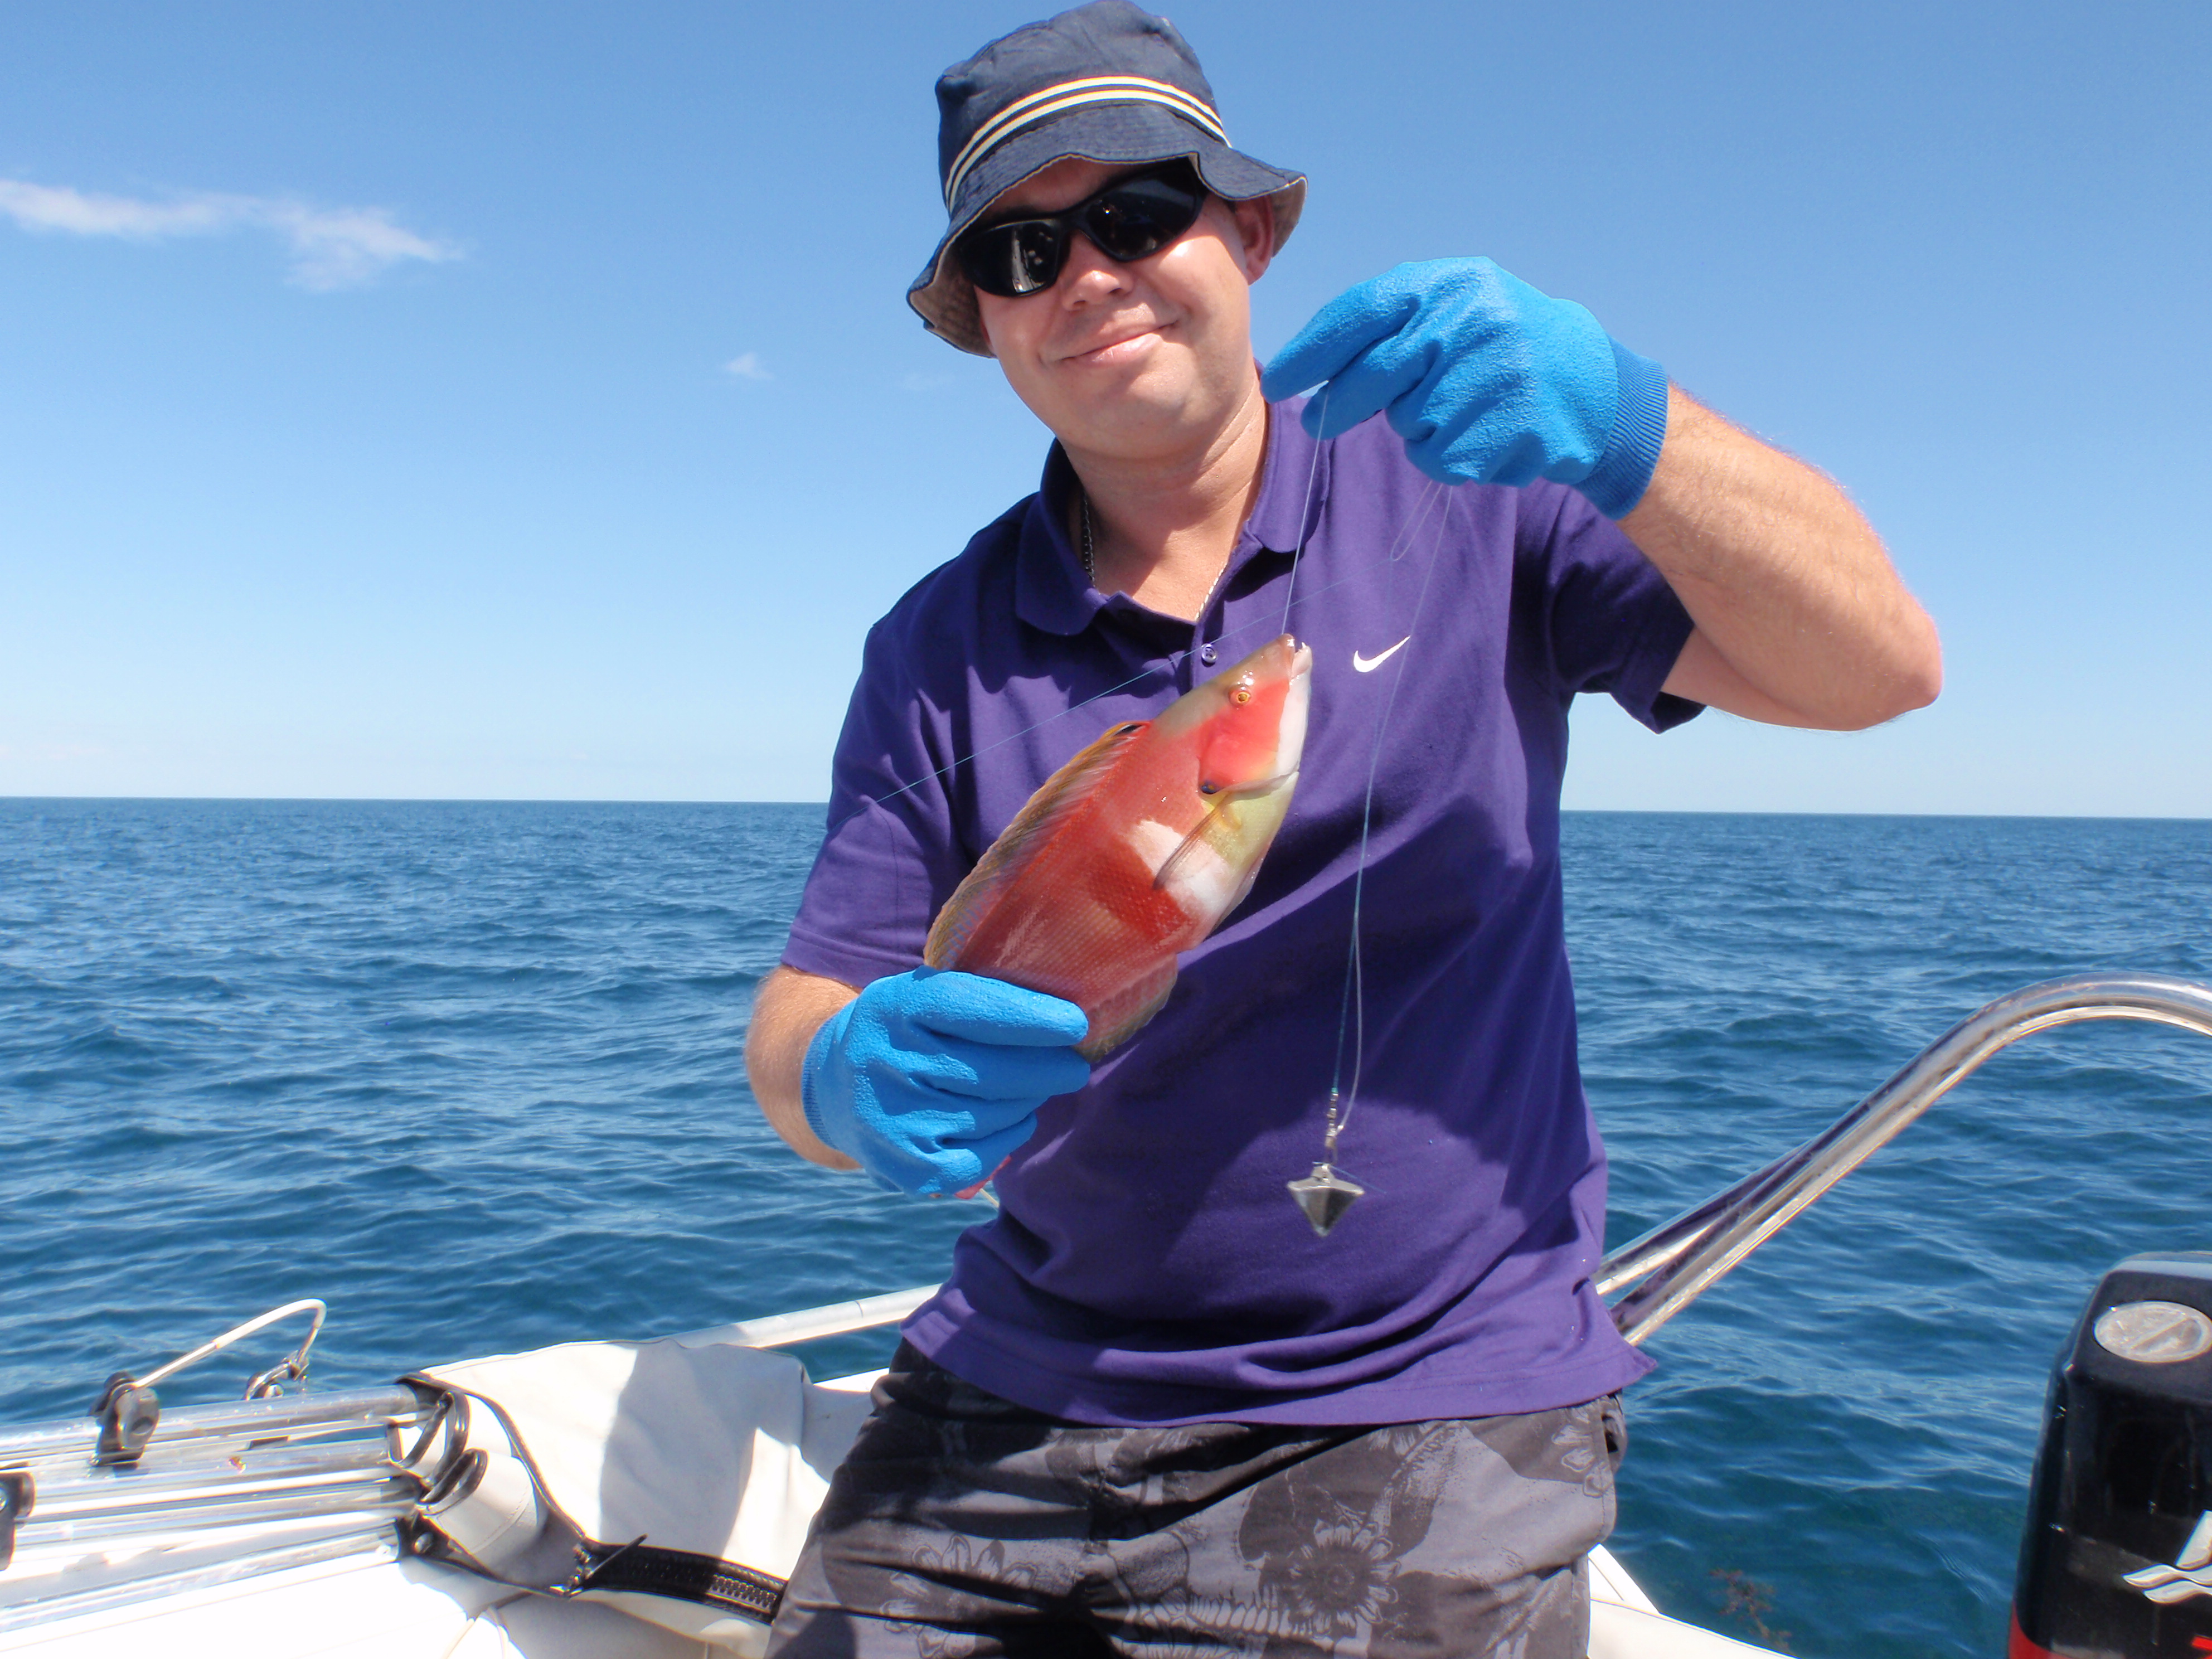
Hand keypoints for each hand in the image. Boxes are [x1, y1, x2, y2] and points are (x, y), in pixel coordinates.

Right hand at [800, 968, 1090, 1196]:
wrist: (831, 1085)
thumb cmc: (905, 1031)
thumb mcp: (923, 992)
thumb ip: (980, 996)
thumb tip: (1064, 1014)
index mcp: (897, 1005)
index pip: (975, 1010)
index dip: (1033, 1019)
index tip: (1077, 1025)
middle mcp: (887, 1061)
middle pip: (992, 1071)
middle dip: (1047, 1069)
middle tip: (1074, 1067)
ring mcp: (891, 1118)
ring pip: (993, 1114)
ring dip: (1028, 1101)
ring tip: (1034, 1090)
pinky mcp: (901, 1166)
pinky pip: (980, 1158)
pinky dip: (1008, 1139)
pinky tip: (1014, 1121)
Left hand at [1261, 257, 1669, 517]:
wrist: (1593, 387)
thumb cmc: (1504, 346)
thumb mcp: (1457, 308)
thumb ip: (1395, 324)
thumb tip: (1314, 364)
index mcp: (1450, 284)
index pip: (1361, 313)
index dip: (1313, 350)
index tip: (1279, 380)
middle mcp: (1469, 320)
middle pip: (1373, 375)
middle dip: (1339, 404)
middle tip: (1318, 421)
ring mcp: (1491, 372)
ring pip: (1408, 422)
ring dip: (1418, 428)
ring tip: (1465, 408)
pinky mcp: (1507, 425)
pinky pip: (1440, 457)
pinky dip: (1448, 457)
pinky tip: (1484, 435)